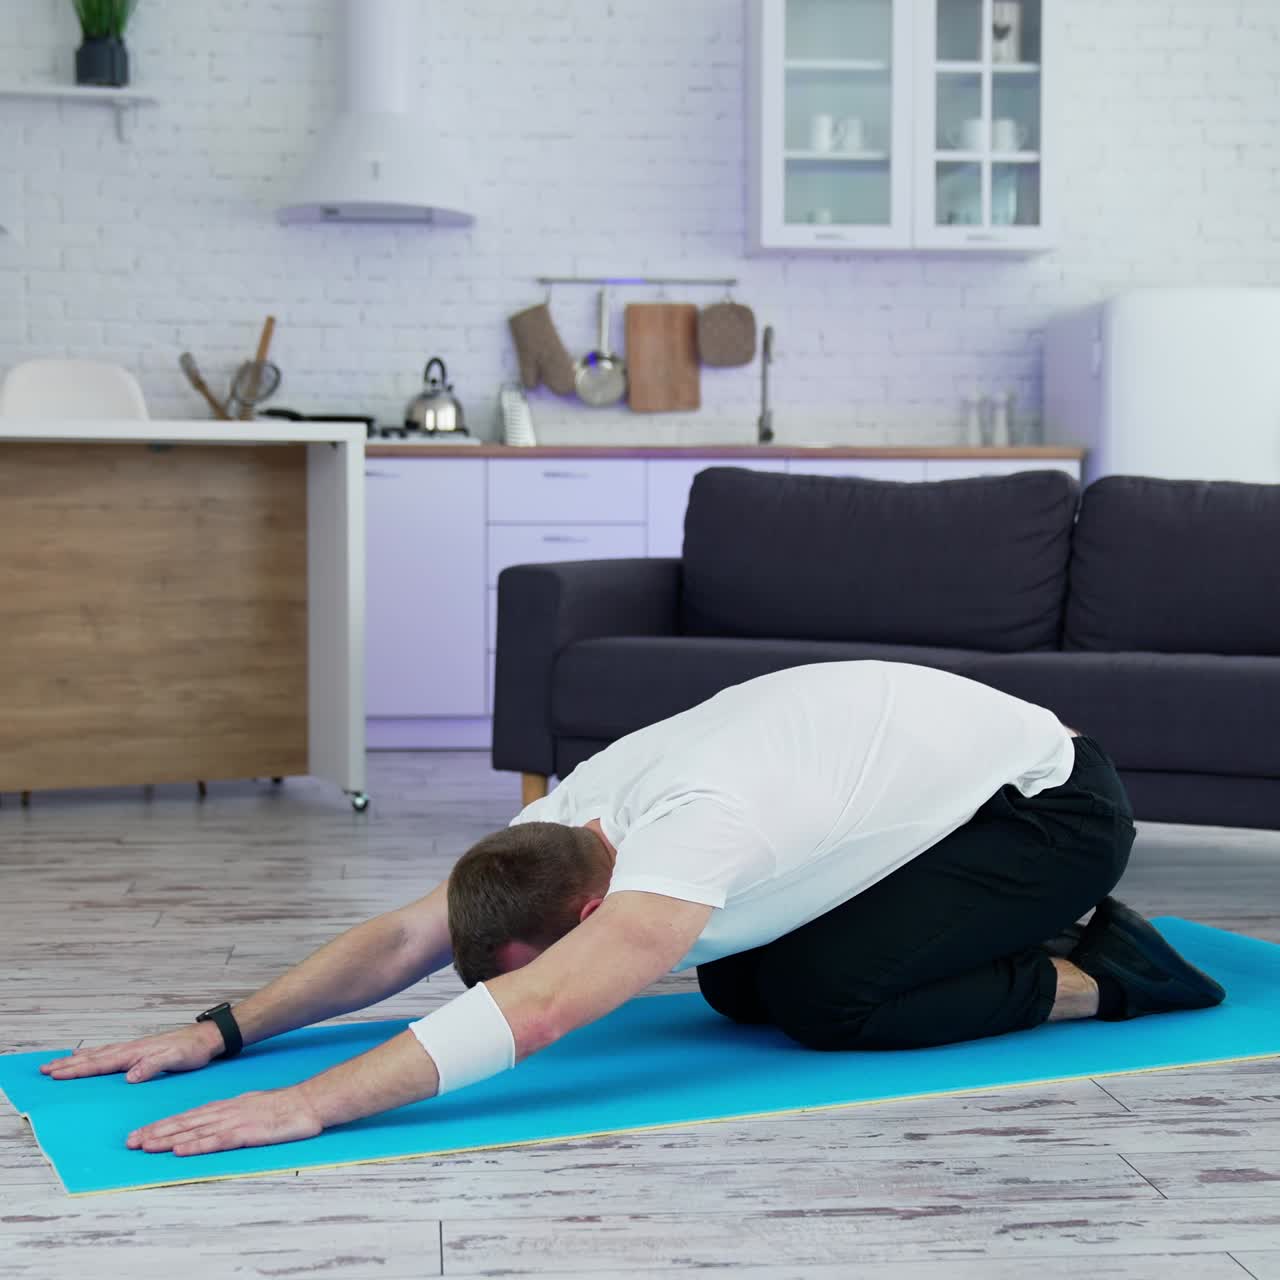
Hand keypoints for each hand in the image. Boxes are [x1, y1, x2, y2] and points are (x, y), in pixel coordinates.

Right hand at [40, 1022, 224, 1083]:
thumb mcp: (175, 1059)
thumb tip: (129, 1076)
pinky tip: (91, 1056)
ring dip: (78, 1059)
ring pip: (100, 1054)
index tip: (55, 1073)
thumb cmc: (192, 1049)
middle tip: (45, 1069)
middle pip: (94, 1057)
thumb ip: (152, 1066)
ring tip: (59, 1062)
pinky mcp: (141, 1051)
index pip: (101, 1063)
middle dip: (69, 1064)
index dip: (77, 1069)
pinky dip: (96, 1054)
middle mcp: (132, 1049)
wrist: (207, 1037)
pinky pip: (111, 1053)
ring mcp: (135, 1048)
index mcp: (136, 1053)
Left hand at [127, 1087, 322, 1155]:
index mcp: (227, 1107)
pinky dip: (197, 1145)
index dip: (163, 1124)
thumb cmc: (284, 1109)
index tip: (142, 1133)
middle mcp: (226, 1112)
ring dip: (168, 1139)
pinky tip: (180, 1150)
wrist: (309, 1103)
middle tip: (130, 1141)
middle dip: (156, 1132)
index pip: (189, 1116)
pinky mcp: (247, 1133)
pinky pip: (217, 1141)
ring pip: (195, 1131)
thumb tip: (212, 1124)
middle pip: (185, 1123)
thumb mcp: (253, 1107)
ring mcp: (235, 1122)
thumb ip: (232, 1115)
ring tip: (145, 1146)